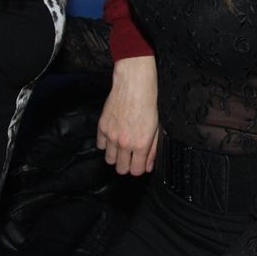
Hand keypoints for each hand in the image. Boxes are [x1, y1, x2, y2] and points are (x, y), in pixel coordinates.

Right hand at [97, 55, 158, 174]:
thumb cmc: (148, 103)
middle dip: (126, 165)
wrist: (134, 85)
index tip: (139, 163)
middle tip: (130, 156)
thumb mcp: (156, 128)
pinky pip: (100, 145)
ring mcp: (111, 136)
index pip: (136, 171)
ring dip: (116, 156)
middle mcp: (125, 143)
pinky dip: (106, 143)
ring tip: (122, 146)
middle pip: (121, 169)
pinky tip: (114, 136)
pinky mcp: (102, 127)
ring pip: (109, 159)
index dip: (138, 168)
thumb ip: (152, 150)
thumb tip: (148, 167)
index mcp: (141, 144)